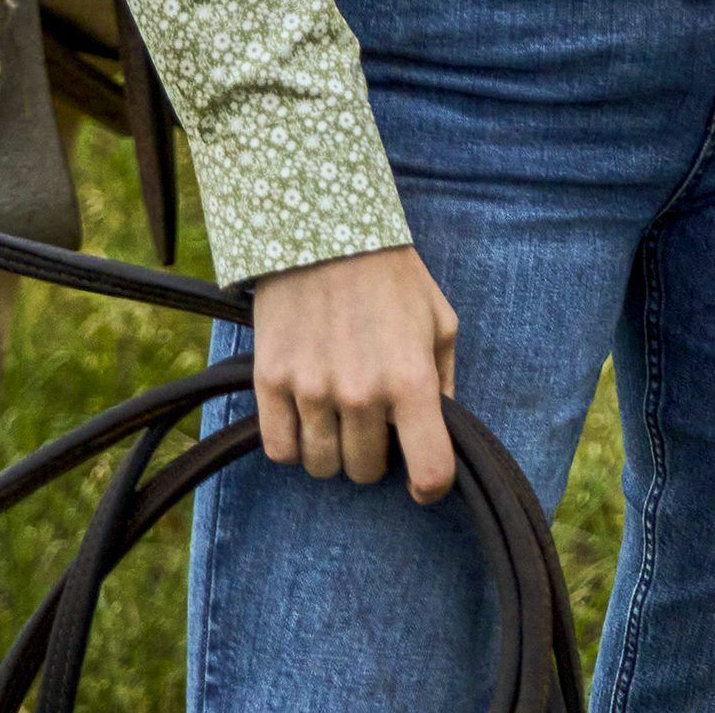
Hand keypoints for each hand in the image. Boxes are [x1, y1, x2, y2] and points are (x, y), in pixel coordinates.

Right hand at [248, 244, 460, 503]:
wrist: (322, 229)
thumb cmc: (390, 275)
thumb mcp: (439, 320)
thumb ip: (444, 380)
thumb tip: (442, 431)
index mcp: (411, 378)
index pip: (430, 470)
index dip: (431, 485)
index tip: (425, 479)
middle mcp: (361, 392)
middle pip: (367, 471)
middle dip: (376, 453)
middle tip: (374, 420)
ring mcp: (312, 389)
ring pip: (323, 466)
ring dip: (334, 450)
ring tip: (339, 414)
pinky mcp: (271, 382)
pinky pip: (281, 450)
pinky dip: (295, 444)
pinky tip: (306, 415)